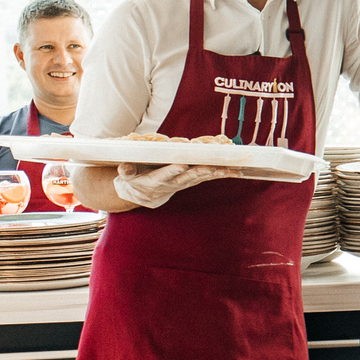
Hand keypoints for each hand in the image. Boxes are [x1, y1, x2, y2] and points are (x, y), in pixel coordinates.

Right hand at [114, 160, 237, 207]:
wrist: (143, 194)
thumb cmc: (133, 180)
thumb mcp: (125, 177)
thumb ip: (126, 171)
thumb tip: (124, 167)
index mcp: (155, 181)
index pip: (164, 176)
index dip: (173, 171)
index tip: (181, 166)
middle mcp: (172, 184)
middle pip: (188, 177)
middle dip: (201, 172)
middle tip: (213, 167)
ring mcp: (183, 183)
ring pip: (202, 177)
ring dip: (216, 173)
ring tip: (231, 169)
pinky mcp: (191, 181)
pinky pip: (207, 177)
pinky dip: (221, 173)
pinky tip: (235, 170)